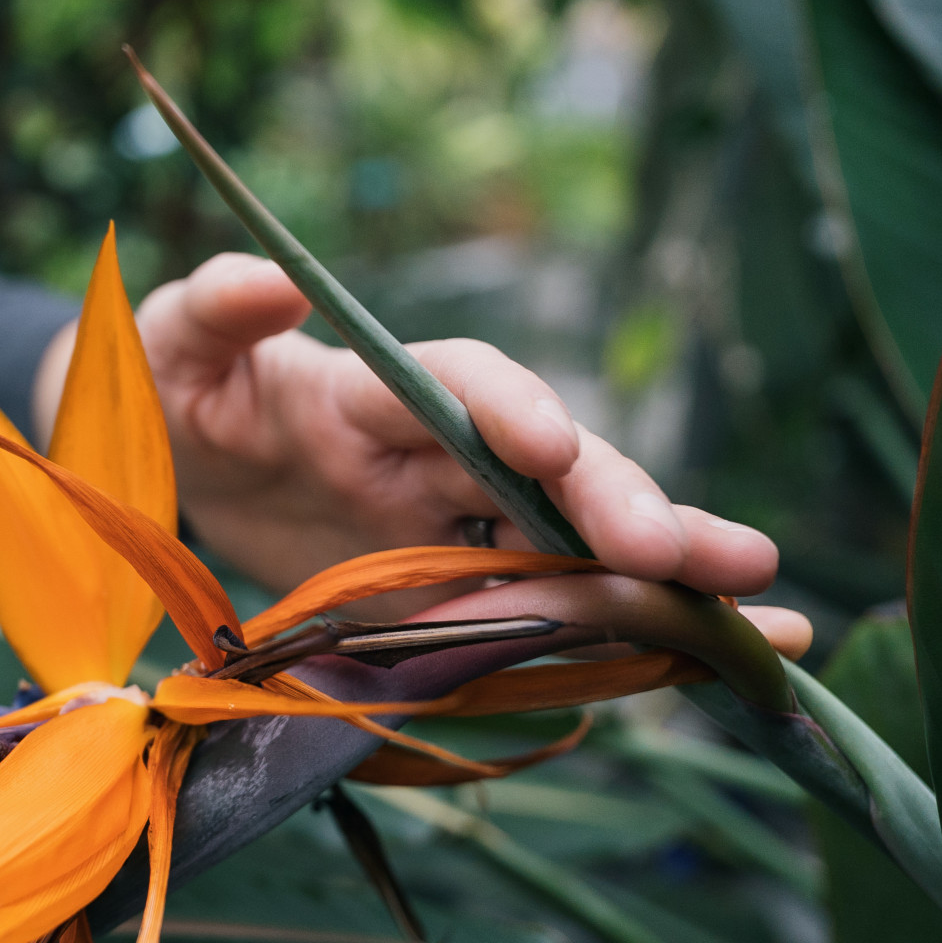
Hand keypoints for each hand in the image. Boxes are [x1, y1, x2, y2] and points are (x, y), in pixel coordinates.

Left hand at [66, 254, 797, 642]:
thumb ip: (215, 313)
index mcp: (369, 386)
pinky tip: (735, 661)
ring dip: (673, 575)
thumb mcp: (168, 346)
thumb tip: (272, 281)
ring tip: (773, 612)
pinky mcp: (455, 591)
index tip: (550, 441)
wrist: (180, 463)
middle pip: (548, 468)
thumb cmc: (176, 390)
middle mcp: (437, 450)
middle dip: (620, 504)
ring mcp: (456, 524)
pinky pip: (553, 614)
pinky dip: (639, 638)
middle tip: (691, 555)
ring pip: (579, 543)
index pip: (457, 384)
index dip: (508, 407)